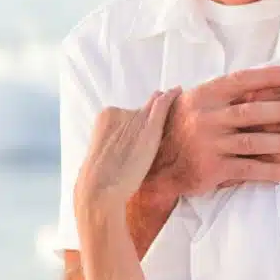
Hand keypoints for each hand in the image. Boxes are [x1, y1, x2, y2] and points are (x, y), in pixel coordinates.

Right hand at [75, 88, 181, 216]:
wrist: (100, 188)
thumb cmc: (101, 178)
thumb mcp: (105, 151)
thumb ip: (117, 138)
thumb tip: (128, 139)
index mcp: (105, 116)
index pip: (126, 115)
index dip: (134, 125)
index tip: (138, 134)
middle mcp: (120, 111)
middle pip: (140, 113)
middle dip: (145, 124)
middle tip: (145, 142)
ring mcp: (136, 118)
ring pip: (153, 113)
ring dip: (159, 116)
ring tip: (161, 123)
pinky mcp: (150, 127)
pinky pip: (162, 105)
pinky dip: (171, 97)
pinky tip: (179, 91)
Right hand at [143, 66, 279, 201]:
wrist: (149, 161)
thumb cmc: (177, 127)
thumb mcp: (193, 102)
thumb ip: (222, 95)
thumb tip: (257, 82)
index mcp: (205, 96)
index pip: (241, 80)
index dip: (268, 76)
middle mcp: (207, 118)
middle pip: (252, 112)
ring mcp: (210, 145)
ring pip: (254, 143)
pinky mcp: (212, 169)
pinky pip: (248, 170)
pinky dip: (271, 172)